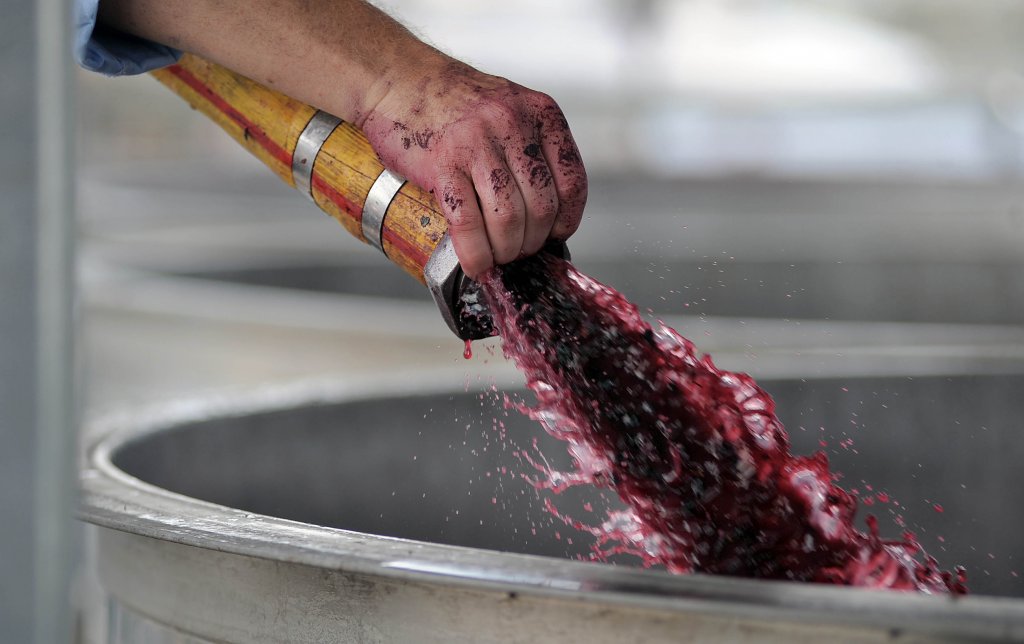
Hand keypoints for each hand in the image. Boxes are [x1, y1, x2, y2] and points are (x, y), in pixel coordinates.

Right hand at [359, 57, 586, 278]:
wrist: (399, 78)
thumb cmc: (454, 102)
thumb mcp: (510, 109)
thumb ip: (531, 150)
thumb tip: (543, 214)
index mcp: (540, 114)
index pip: (572, 182)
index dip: (566, 220)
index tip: (554, 235)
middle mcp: (513, 125)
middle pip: (541, 207)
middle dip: (531, 242)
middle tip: (517, 251)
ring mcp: (477, 143)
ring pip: (508, 218)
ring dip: (505, 251)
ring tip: (497, 257)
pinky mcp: (442, 163)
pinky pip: (468, 221)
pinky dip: (475, 252)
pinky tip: (475, 263)